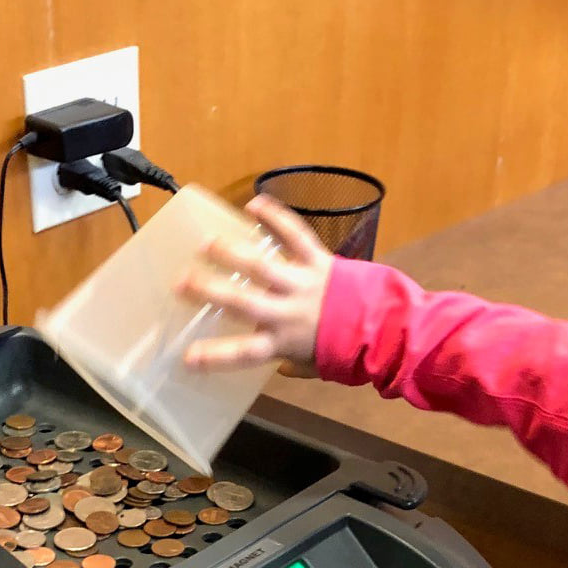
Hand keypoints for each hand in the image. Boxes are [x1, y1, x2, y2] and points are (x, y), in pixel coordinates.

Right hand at [177, 194, 332, 376]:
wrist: (386, 329)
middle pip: (243, 302)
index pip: (244, 353)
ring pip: (263, 265)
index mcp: (285, 342)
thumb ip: (290, 362)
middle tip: (181, 281)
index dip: (215, 356)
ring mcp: (303, 283)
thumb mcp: (314, 365)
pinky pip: (296, 235)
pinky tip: (254, 203)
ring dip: (232, 253)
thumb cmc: (348, 351)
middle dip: (210, 291)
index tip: (187, 357)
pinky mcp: (320, 261)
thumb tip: (275, 364)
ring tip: (206, 243)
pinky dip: (276, 217)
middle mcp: (289, 312)